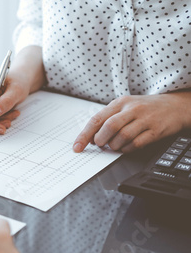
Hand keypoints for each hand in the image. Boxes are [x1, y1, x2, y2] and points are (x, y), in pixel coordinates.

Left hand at [74, 93, 190, 152]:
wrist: (175, 105)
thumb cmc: (145, 108)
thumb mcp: (125, 106)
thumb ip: (108, 119)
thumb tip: (90, 137)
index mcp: (120, 103)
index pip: (97, 119)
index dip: (85, 135)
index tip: (77, 147)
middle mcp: (132, 109)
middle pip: (109, 126)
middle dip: (101, 140)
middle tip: (100, 144)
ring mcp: (145, 119)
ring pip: (123, 136)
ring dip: (115, 146)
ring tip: (115, 146)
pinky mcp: (156, 130)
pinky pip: (137, 143)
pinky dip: (128, 149)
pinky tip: (126, 148)